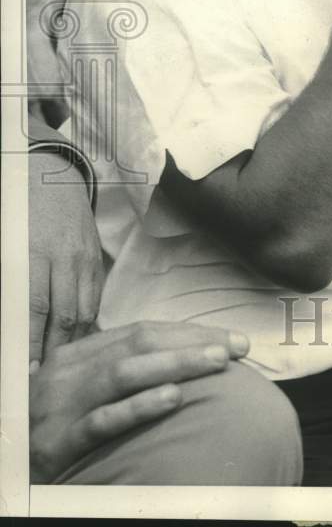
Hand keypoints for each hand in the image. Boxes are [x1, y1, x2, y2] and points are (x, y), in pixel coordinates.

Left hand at [29, 150, 104, 366]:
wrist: (48, 171)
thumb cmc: (17, 211)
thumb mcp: (5, 246)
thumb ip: (11, 290)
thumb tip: (11, 325)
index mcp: (33, 253)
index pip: (34, 311)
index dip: (31, 348)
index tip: (26, 377)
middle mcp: (63, 258)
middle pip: (62, 318)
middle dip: (51, 356)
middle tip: (42, 387)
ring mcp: (83, 259)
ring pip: (83, 312)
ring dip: (71, 346)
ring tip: (60, 374)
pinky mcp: (95, 259)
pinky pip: (94, 300)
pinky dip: (85, 326)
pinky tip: (76, 344)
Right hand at [30, 321, 250, 482]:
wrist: (3, 455)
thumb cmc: (48, 421)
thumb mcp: (79, 387)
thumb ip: (118, 368)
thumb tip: (178, 354)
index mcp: (79, 354)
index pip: (143, 332)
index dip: (190, 332)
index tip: (231, 338)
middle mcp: (71, 372)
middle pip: (139, 345)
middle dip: (193, 343)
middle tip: (237, 347)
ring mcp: (63, 406)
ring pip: (125, 374)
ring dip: (177, 364)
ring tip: (218, 363)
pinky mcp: (57, 443)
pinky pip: (103, 421)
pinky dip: (140, 406)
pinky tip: (173, 398)